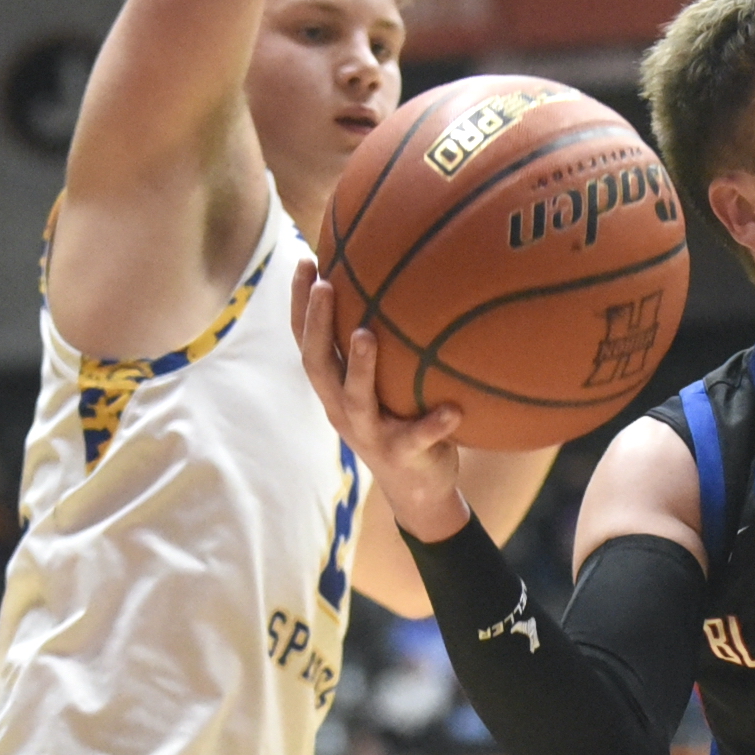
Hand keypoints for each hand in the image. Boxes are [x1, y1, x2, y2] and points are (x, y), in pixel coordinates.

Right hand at [292, 259, 471, 542]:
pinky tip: (454, 410)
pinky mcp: (403, 455)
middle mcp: (343, 410)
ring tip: (366, 335)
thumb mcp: (386, 386)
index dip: (300, 305)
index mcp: (335, 390)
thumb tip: (402, 286)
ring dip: (359, 367)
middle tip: (326, 285)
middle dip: (317, 324)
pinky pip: (418, 437)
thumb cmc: (403, 422)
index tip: (305, 261)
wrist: (419, 492)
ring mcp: (370, 434)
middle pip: (317, 364)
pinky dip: (434, 423)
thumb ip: (386, 348)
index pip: (306, 342)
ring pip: (356, 399)